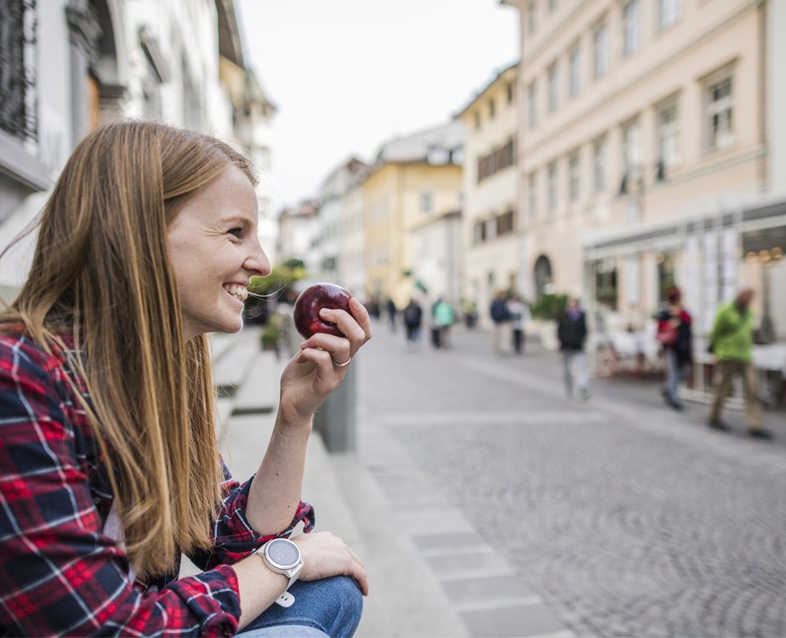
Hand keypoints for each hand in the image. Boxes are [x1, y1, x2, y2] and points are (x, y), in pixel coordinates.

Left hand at [279, 297, 371, 421]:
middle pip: (358, 336)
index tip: (351, 299)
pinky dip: (311, 352)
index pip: (364, 332)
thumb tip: (311, 312)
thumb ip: (313, 336)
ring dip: (321, 337)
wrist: (290, 406)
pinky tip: (302, 354)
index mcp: (343, 353)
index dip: (362, 315)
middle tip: (323, 313)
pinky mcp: (326, 384)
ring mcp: (337, 374)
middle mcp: (345, 362)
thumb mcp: (307, 350)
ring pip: (343, 347)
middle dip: (343, 318)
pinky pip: (324, 361)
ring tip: (305, 342)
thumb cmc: (298, 378)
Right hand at [293, 531, 368, 594]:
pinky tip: (364, 592)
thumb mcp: (295, 549)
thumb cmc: (288, 556)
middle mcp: (335, 541)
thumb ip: (301, 550)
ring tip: (360, 587)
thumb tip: (294, 556)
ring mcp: (342, 550)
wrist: (291, 558)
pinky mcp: (346, 562)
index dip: (339, 558)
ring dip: (360, 575)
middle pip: (350, 555)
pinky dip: (363, 583)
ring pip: (357, 564)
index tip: (338, 568)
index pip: (337, 548)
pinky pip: (360, 574)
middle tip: (353, 579)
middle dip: (353, 566)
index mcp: (324, 537)